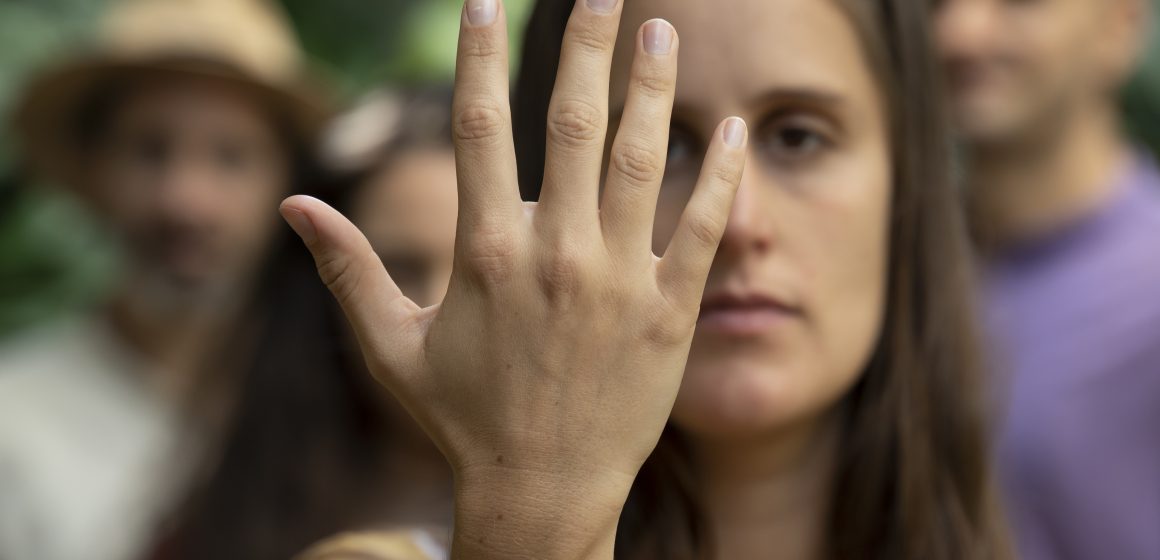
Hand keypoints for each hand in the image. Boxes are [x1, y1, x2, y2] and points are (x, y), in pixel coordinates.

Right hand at [279, 0, 745, 556]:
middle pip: (573, 123)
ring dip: (654, 89)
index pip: (481, 127)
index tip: (483, 3)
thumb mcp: (390, 347)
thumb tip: (294, 203)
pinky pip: (701, 229)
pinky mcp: (670, 314)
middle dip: (585, 45)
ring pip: (643, 162)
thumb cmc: (462, 420)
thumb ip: (347, 268)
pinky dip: (720, 176)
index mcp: (485, 252)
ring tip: (663, 29)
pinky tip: (732, 126)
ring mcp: (619, 281)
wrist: (542, 492)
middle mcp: (556, 253)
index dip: (482, 58)